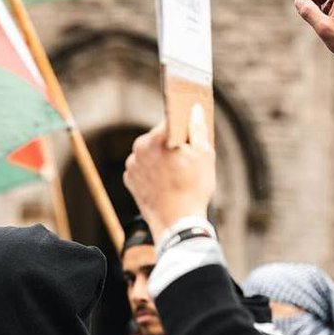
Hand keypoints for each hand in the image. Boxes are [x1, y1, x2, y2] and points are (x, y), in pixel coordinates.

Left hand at [123, 104, 214, 233]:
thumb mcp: (205, 155)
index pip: (171, 117)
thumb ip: (198, 129)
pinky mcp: (129, 178)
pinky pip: (142, 167)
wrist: (177, 223)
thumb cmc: (194, 188)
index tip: (188, 118)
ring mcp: (133, 163)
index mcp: (159, 136)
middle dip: (171, 141)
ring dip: (159, 156)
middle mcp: (141, 146)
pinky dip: (151, 171)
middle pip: (158, 135)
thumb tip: (194, 111)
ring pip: (149, 152)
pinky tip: (165, 180)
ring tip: (176, 170)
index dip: (182, 118)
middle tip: (186, 152)